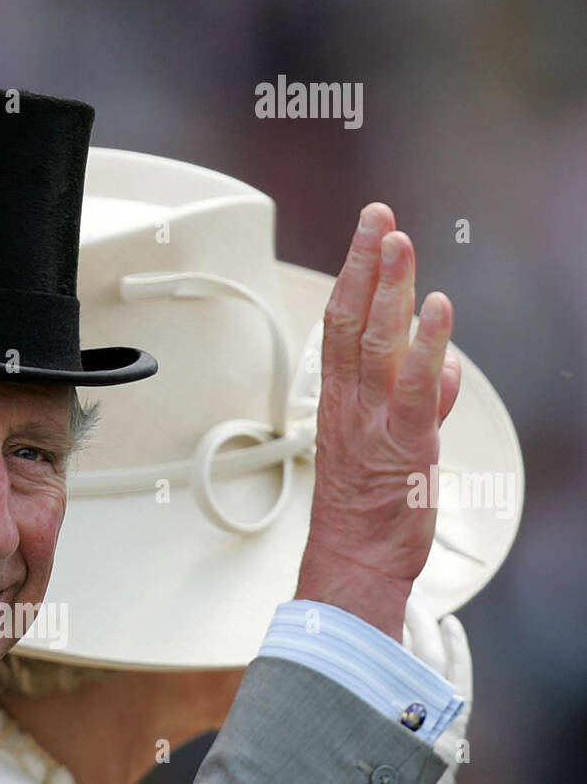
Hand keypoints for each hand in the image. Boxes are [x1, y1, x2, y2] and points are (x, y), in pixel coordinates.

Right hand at [295, 202, 461, 639]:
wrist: (355, 564)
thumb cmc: (368, 514)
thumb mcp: (389, 448)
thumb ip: (418, 401)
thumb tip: (443, 367)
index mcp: (341, 404)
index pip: (340, 327)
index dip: (353, 276)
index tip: (367, 234)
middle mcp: (351, 407)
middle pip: (351, 322)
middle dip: (364, 265)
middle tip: (377, 218)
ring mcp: (374, 424)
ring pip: (376, 344)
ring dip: (389, 290)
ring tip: (398, 244)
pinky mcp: (403, 445)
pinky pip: (412, 387)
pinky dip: (426, 345)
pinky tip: (437, 309)